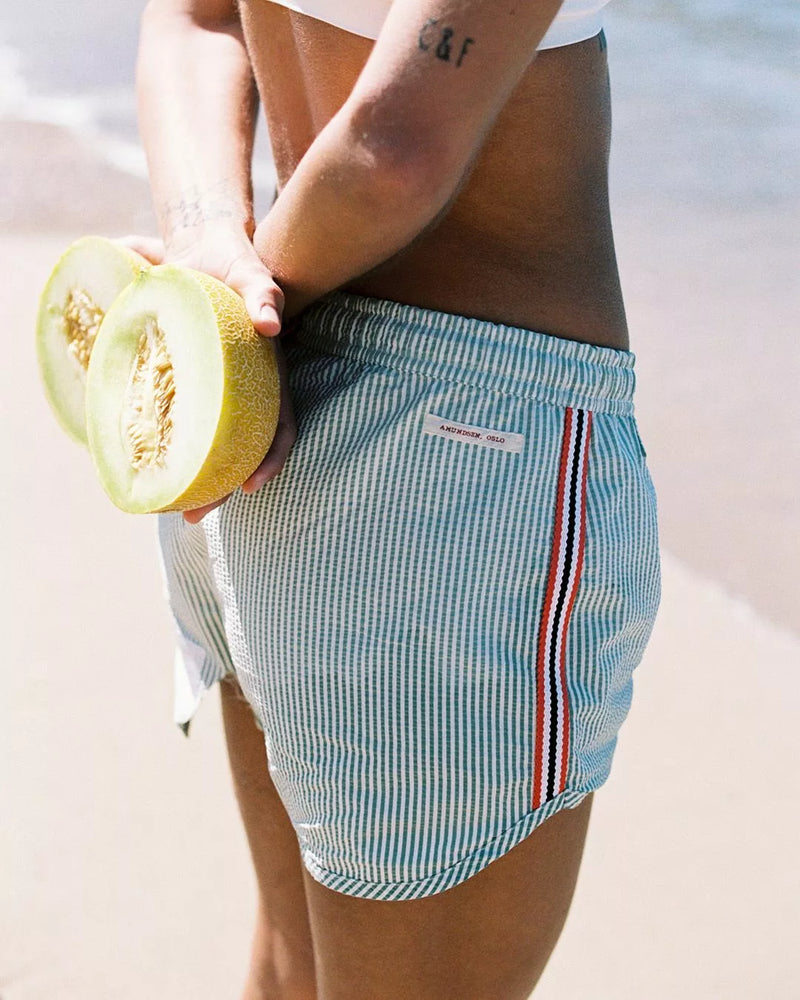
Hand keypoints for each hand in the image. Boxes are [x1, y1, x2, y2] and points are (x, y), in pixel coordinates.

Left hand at [116, 230, 295, 522]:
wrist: (206, 250)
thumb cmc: (234, 263)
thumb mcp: (251, 271)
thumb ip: (263, 291)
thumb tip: (270, 326)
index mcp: (270, 376)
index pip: (282, 426)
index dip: (271, 459)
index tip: (250, 485)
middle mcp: (250, 392)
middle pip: (244, 450)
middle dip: (222, 487)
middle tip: (191, 517)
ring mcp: (224, 392)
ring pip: (217, 446)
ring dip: (199, 480)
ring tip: (170, 506)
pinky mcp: (196, 386)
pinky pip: (191, 425)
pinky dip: (177, 450)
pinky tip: (153, 463)